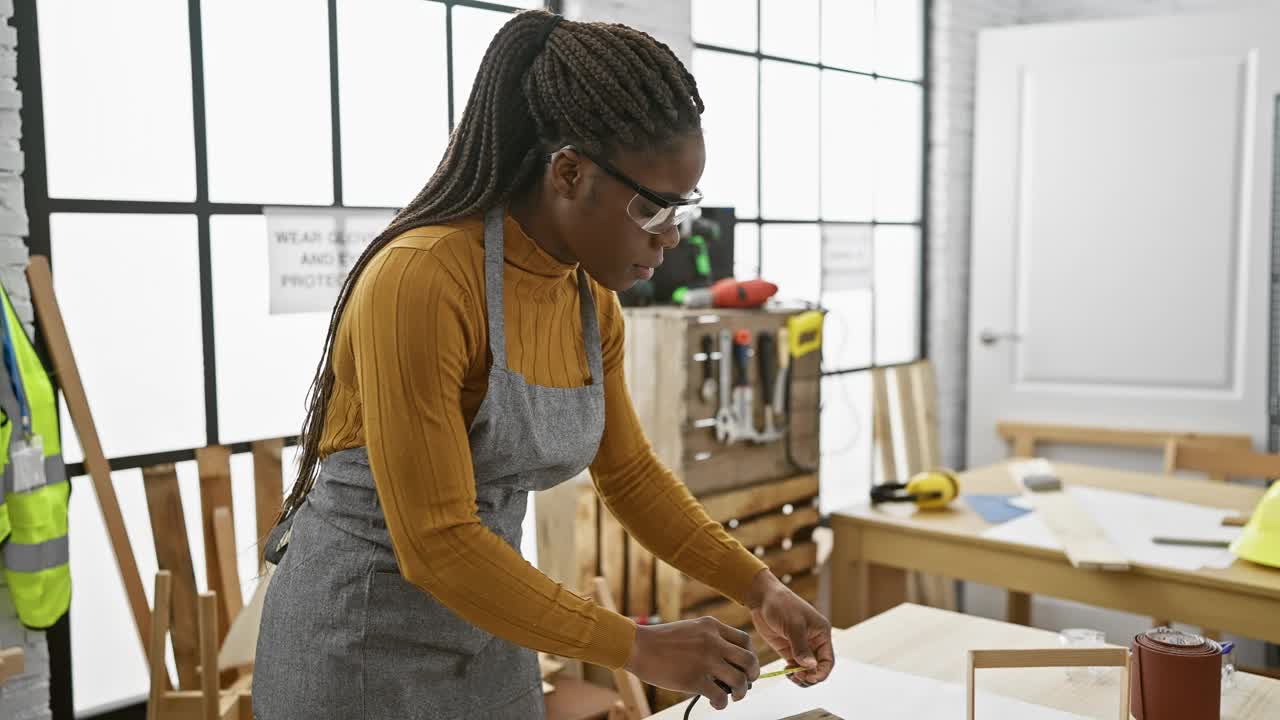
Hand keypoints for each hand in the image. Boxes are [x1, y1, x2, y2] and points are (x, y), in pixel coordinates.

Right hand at [623, 617, 760, 709]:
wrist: (638, 646)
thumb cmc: (661, 641)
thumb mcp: (691, 630)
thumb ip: (711, 639)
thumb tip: (728, 663)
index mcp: (712, 626)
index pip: (745, 640)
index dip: (750, 655)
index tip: (744, 666)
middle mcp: (713, 641)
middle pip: (749, 660)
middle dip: (753, 675)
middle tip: (746, 684)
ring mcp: (705, 660)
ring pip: (740, 680)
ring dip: (741, 692)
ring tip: (733, 696)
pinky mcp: (694, 679)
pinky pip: (721, 696)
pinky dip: (722, 703)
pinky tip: (715, 703)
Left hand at [746, 569, 834, 686]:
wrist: (762, 597)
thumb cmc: (781, 604)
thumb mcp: (793, 625)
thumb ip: (801, 647)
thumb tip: (811, 666)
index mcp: (821, 633)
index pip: (828, 660)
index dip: (821, 672)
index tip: (810, 678)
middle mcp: (814, 641)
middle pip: (818, 667)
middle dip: (810, 676)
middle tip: (798, 677)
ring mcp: (800, 646)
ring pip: (806, 669)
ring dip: (801, 676)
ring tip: (792, 676)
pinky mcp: (788, 648)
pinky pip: (795, 666)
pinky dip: (792, 672)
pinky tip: (786, 671)